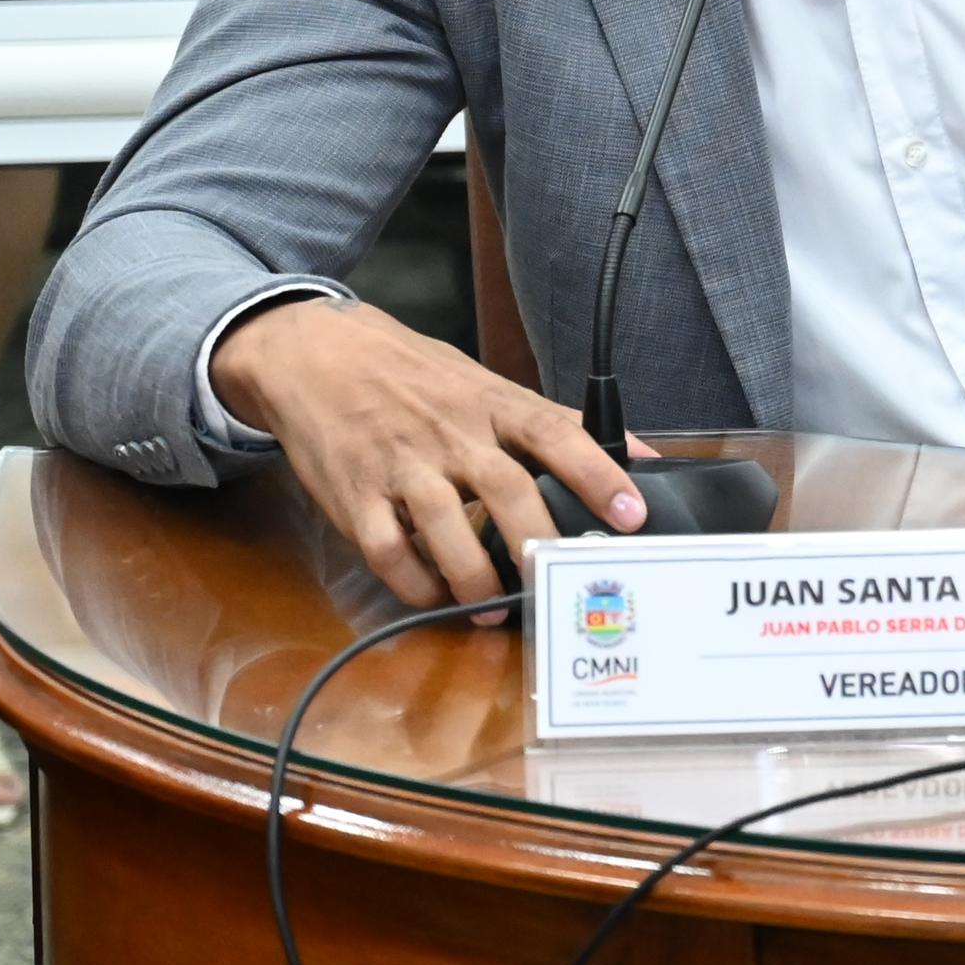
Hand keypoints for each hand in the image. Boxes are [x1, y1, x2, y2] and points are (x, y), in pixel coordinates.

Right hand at [213, 294, 651, 609]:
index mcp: (493, 404)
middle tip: (561, 585)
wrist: (319, 354)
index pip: (556, 433)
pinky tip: (436, 595)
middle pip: (505, 489)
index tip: (633, 515)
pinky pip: (387, 550)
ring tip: (497, 610)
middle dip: (538, 543)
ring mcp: (400, 465)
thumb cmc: (419, 379)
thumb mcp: (490, 387)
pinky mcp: (354, 495)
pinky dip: (414, 582)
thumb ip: (559, 425)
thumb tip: (645, 456)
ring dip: (475, 579)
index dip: (598, 473)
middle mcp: (451, 434)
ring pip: (445, 528)